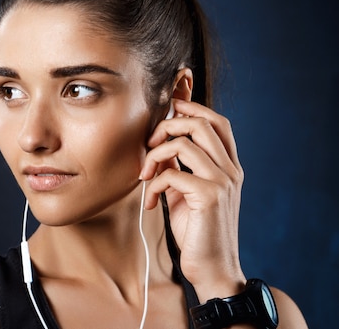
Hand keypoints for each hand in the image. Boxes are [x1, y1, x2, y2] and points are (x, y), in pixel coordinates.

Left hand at [139, 99, 246, 300]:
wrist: (213, 269)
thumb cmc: (198, 232)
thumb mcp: (188, 193)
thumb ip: (180, 168)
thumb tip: (161, 147)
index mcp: (229, 167)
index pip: (218, 122)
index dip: (193, 107)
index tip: (170, 106)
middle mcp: (230, 170)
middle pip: (201, 123)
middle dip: (167, 125)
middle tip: (148, 144)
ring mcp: (222, 182)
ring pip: (183, 143)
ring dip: (154, 155)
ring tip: (144, 176)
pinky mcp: (209, 197)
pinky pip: (171, 174)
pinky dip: (152, 185)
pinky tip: (150, 202)